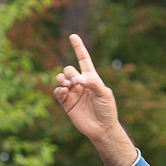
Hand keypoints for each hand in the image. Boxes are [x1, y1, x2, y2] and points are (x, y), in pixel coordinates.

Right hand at [53, 34, 130, 160]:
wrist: (102, 129)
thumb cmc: (107, 111)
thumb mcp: (105, 94)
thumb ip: (93, 82)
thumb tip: (79, 78)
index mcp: (91, 78)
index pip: (83, 59)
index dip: (78, 48)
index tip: (73, 36)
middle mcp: (80, 84)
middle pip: (68, 69)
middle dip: (70, 73)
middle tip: (76, 82)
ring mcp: (72, 93)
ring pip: (60, 78)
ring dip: (62, 79)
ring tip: (68, 86)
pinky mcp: (66, 103)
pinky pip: (57, 92)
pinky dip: (58, 90)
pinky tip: (64, 92)